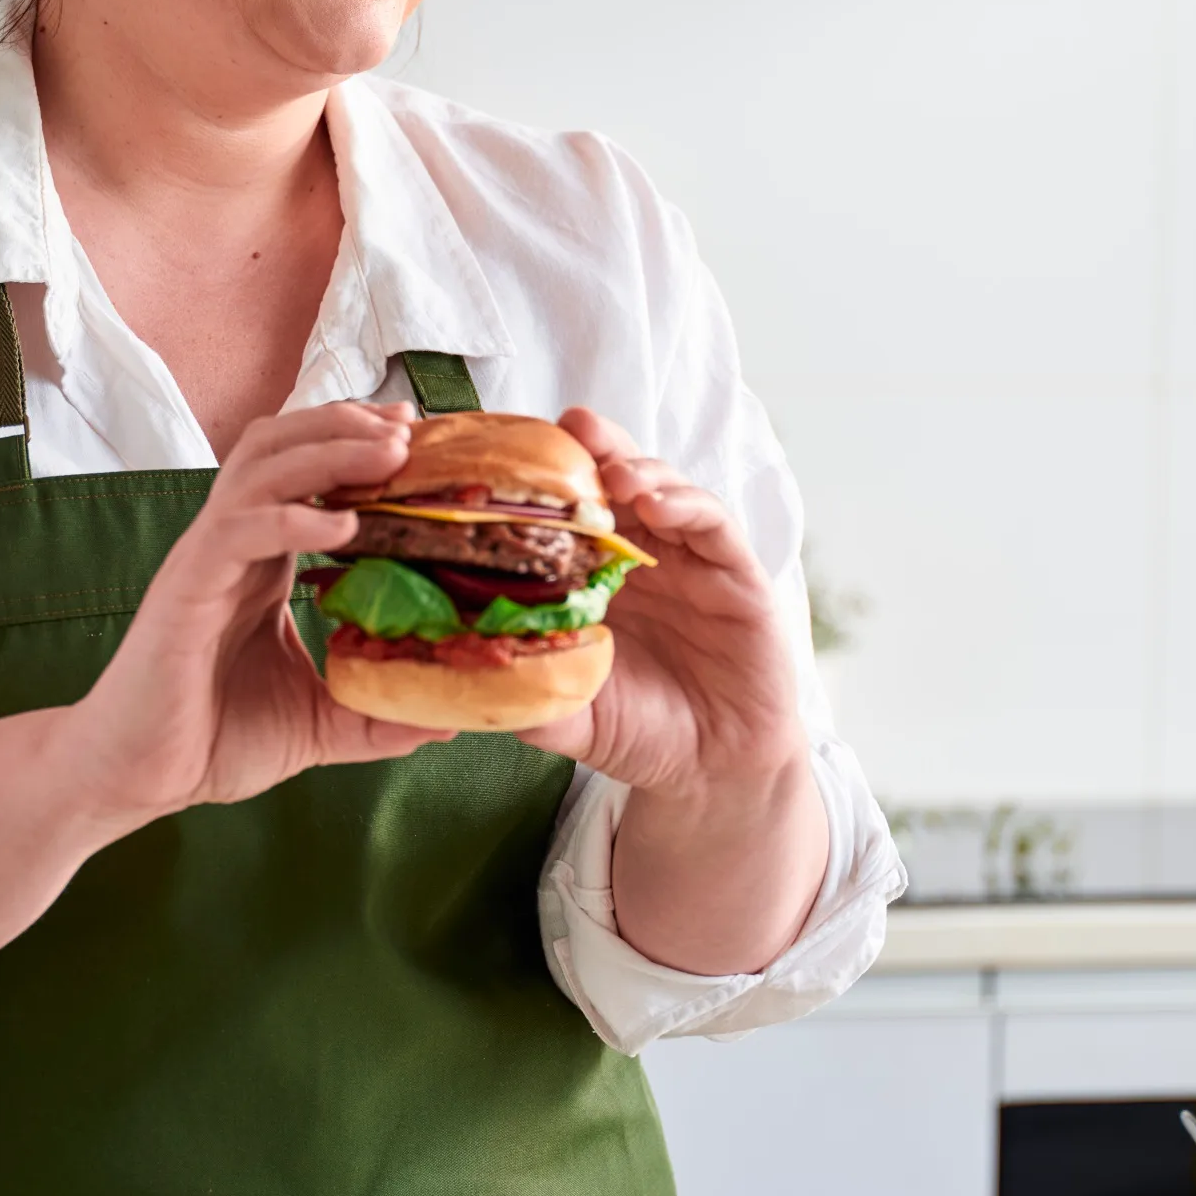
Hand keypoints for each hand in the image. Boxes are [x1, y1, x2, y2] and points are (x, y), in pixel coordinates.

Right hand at [66, 400, 450, 824]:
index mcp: (262, 561)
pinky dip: (293, 516)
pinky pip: (238, 528)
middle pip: (282, 444)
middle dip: (346, 424)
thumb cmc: (212, 740)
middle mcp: (234, 544)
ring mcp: (207, 559)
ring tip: (388, 453)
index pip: (306, 471)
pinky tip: (344, 526)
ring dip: (329, 449)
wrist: (137, 778)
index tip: (417, 436)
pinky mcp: (187, 587)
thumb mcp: (318, 724)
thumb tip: (446, 717)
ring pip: (262, 467)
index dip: (357, 443)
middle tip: (406, 429)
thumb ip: (376, 715)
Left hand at [524, 408, 828, 974]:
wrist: (713, 768)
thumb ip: (526, 692)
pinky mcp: (737, 573)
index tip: (511, 452)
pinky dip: (686, 505)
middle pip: (614, 478)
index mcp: (593, 573)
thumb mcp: (570, 714)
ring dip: (639, 469)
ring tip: (614, 472)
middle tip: (569, 426)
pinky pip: (713, 524)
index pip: (566, 509)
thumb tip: (459, 680)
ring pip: (663, 488)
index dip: (544, 476)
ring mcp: (689, 557)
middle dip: (593, 447)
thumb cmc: (638, 730)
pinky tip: (658, 505)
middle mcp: (640, 553)